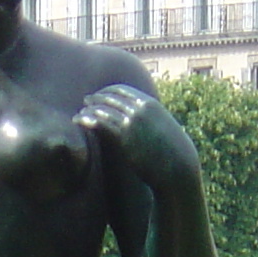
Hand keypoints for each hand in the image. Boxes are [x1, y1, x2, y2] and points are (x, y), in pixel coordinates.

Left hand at [74, 83, 198, 191]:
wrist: (178, 166)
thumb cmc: (173, 153)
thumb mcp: (165, 130)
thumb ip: (154, 122)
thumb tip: (150, 124)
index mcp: (150, 104)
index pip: (124, 90)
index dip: (109, 91)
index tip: (100, 95)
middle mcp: (140, 108)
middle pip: (111, 97)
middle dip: (97, 98)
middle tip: (86, 100)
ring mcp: (132, 121)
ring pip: (104, 109)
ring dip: (89, 109)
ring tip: (80, 113)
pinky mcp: (125, 136)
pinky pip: (101, 123)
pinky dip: (87, 119)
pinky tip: (79, 121)